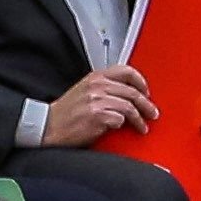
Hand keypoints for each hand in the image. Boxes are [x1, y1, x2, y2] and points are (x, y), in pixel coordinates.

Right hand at [42, 67, 157, 147]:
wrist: (48, 126)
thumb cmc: (66, 113)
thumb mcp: (84, 91)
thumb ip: (104, 88)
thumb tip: (128, 94)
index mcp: (95, 77)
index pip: (127, 71)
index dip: (141, 82)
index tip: (146, 93)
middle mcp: (97, 86)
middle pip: (133, 92)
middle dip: (147, 105)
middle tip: (152, 113)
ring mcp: (97, 100)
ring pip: (130, 107)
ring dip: (139, 120)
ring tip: (142, 127)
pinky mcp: (97, 116)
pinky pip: (120, 119)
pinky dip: (123, 125)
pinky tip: (120, 129)